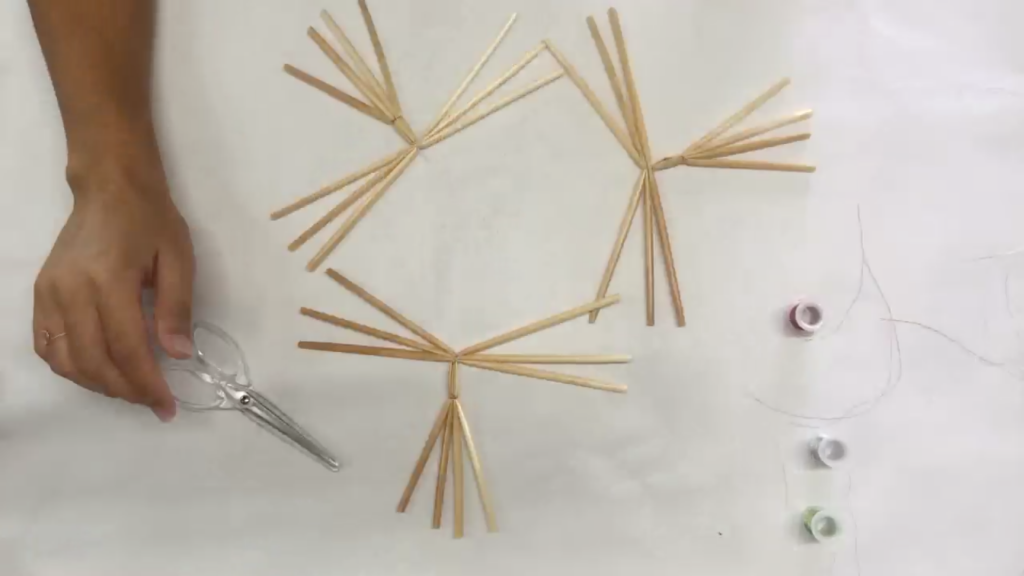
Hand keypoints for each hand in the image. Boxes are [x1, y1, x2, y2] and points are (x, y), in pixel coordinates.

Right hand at [33, 154, 193, 421]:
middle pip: (93, 361)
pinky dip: (70, 366)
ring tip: (131, 390)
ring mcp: (49, 292)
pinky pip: (46, 344)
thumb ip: (176, 309)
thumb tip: (178, 355)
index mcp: (108, 279)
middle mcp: (70, 290)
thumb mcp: (179, 259)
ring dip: (97, 384)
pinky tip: (98, 371)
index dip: (147, 384)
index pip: (125, 348)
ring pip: (64, 360)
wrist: (110, 187)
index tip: (167, 406)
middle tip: (154, 402)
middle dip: (125, 390)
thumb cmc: (151, 219)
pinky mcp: (40, 293)